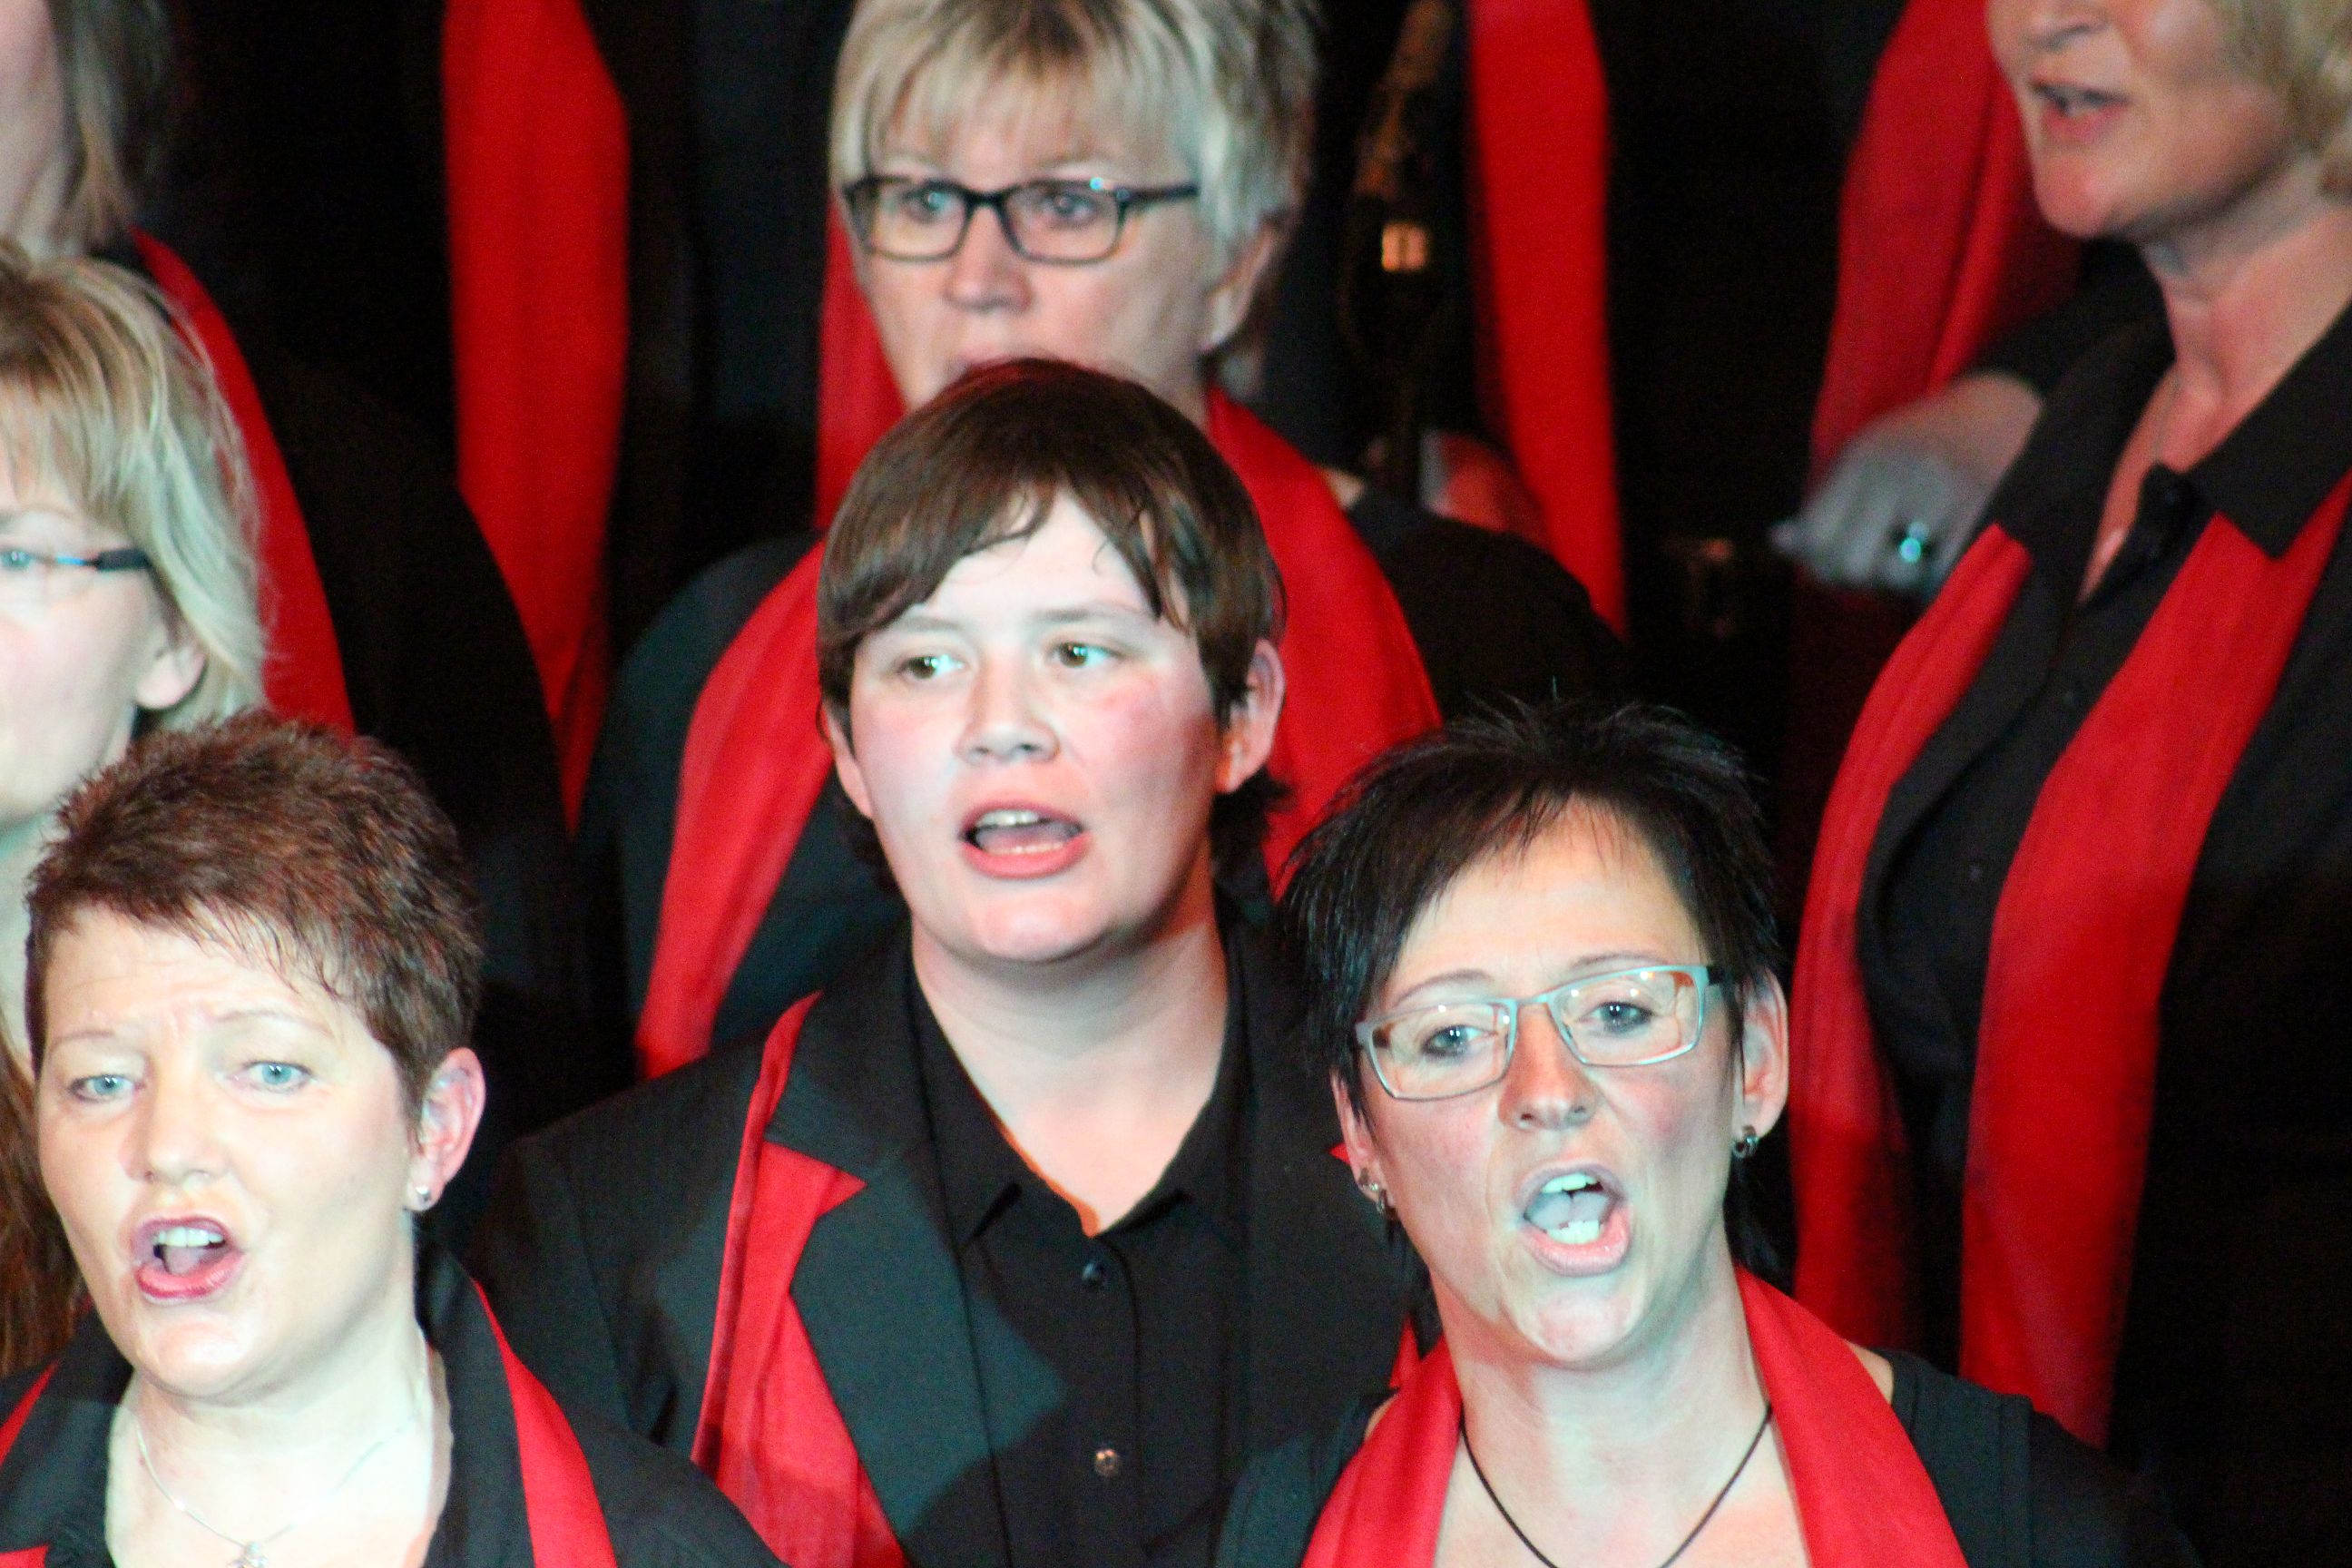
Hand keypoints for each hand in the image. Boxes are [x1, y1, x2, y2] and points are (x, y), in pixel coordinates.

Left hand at [1773, 372, 2042, 597]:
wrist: (2008, 409)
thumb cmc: (1927, 452)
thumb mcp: (1869, 467)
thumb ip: (1826, 510)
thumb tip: (1778, 541)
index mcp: (1861, 459)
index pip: (1815, 540)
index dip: (1828, 566)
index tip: (1855, 562)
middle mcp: (1895, 470)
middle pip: (1852, 564)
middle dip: (1870, 577)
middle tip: (1897, 562)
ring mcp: (1941, 487)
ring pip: (1899, 576)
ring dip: (1911, 584)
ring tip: (1927, 558)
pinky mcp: (1986, 506)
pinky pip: (1945, 575)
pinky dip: (1943, 585)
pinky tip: (1951, 564)